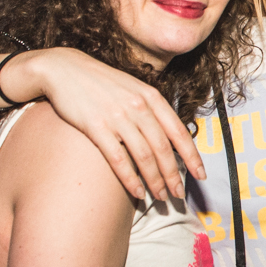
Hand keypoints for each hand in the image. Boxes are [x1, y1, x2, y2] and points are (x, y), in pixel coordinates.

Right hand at [28, 47, 203, 200]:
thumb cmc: (101, 83)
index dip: (192, 156)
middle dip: (174, 175)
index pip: (179, 132)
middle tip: (179, 194)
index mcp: (151, 97)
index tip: (200, 174)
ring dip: (155, 181)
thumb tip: (170, 136)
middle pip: (163, 148)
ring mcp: (117, 117)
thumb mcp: (133, 88)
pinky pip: (118, 159)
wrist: (65, 69)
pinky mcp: (96, 127)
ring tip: (162, 197)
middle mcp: (138, 107)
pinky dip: (130, 179)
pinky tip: (138, 192)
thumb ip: (152, 109)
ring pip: (144, 156)